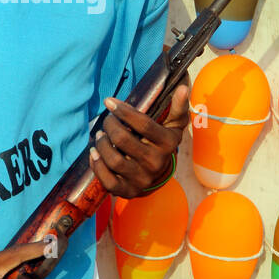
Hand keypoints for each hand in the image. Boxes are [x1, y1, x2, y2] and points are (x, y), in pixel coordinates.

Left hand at [89, 83, 190, 198]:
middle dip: (110, 126)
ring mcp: (142, 179)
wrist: (160, 174)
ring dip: (101, 144)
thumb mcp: (173, 125)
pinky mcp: (128, 191)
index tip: (109, 101)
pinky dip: (97, 166)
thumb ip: (178, 106)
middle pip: (124, 140)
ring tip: (99, 135)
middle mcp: (156, 163)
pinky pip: (107, 181)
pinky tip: (94, 153)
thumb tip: (183, 87)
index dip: (124, 111)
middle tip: (107, 120)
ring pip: (114, 160)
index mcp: (167, 143)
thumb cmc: (163, 142)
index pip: (143, 124)